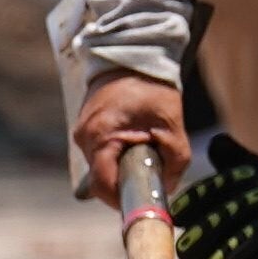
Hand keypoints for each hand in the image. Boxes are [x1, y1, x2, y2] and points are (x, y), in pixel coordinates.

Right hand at [72, 68, 192, 211]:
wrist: (133, 55)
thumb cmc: (152, 86)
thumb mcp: (172, 125)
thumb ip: (175, 162)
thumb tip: (167, 190)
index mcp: (100, 136)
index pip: (102, 185)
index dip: (120, 200)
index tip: (139, 204)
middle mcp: (84, 136)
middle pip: (101, 177)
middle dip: (125, 183)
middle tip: (150, 178)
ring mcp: (82, 131)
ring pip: (101, 165)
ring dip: (122, 167)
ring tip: (145, 153)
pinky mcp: (87, 127)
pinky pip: (100, 152)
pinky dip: (117, 154)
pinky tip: (135, 142)